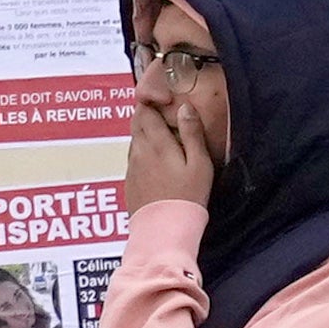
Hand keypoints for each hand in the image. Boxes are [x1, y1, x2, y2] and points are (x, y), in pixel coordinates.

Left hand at [119, 82, 216, 216]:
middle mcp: (138, 152)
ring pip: (134, 139)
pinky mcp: (130, 181)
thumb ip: (191, 133)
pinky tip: (156, 157)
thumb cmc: (188, 196)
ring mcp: (131, 167)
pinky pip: (134, 157)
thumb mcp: (199, 163)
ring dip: (144, 131)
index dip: (150, 100)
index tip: (162, 97)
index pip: (145, 112)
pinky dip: (142, 149)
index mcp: (155, 144)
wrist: (164, 230)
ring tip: (162, 131)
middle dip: (146, 113)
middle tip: (162, 111)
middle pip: (136, 123)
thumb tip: (184, 107)